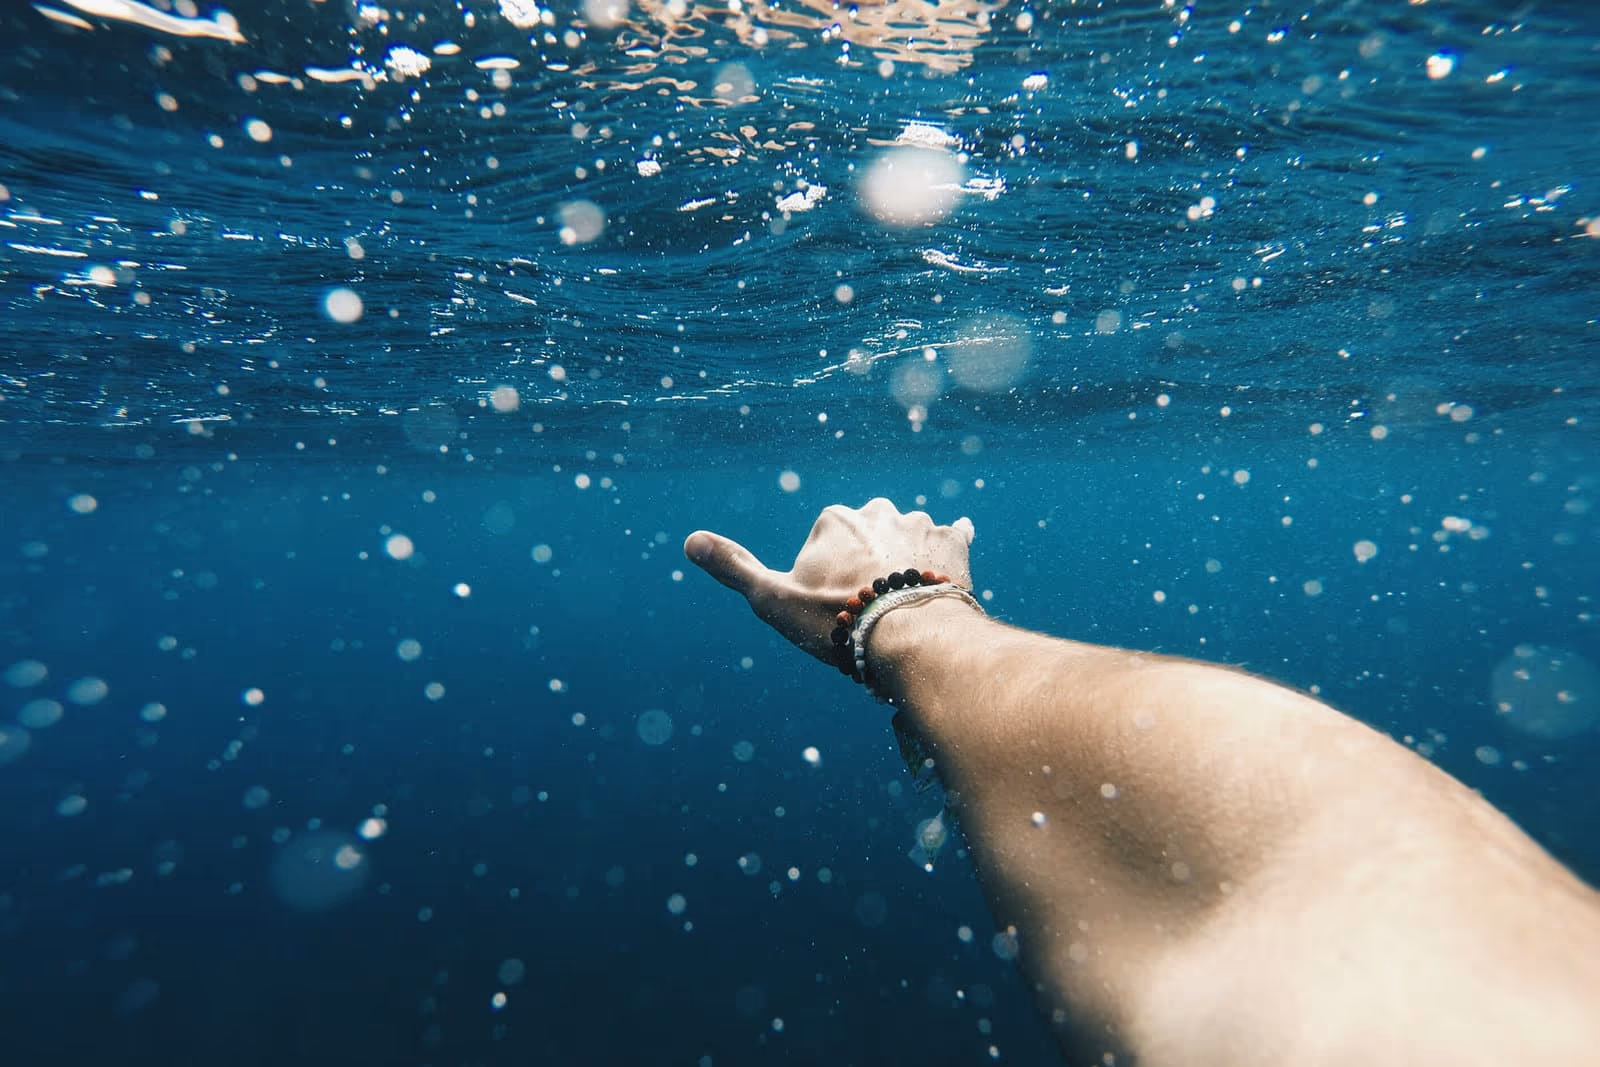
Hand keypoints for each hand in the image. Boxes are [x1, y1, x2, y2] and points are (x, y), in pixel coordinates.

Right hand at [683, 498, 975, 663]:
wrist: (913, 639)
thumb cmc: (838, 621)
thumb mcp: (773, 600)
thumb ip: (734, 568)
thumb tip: (690, 541)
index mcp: (834, 519)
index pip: (825, 545)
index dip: (825, 580)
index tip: (832, 609)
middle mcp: (878, 510)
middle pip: (866, 539)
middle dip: (867, 567)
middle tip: (868, 612)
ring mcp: (920, 523)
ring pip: (908, 539)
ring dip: (907, 563)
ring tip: (906, 609)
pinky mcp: (956, 542)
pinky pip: (955, 537)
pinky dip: (951, 550)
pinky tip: (950, 566)